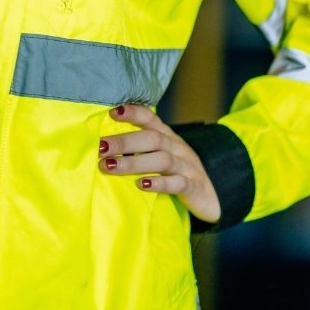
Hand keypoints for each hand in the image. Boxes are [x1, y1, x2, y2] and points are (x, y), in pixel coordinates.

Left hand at [98, 104, 219, 224]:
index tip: (111, 113)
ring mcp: (187, 166)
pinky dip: (159, 183)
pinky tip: (141, 185)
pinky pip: (177, 183)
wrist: (208, 197)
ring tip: (109, 166)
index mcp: (166, 136)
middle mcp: (177, 147)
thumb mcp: (159, 155)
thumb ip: (138, 148)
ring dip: (133, 162)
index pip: (150, 118)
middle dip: (124, 142)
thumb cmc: (174, 172)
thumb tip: (102, 146)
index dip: (133, 113)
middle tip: (100, 147)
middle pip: (152, 138)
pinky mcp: (193, 186)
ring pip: (162, 160)